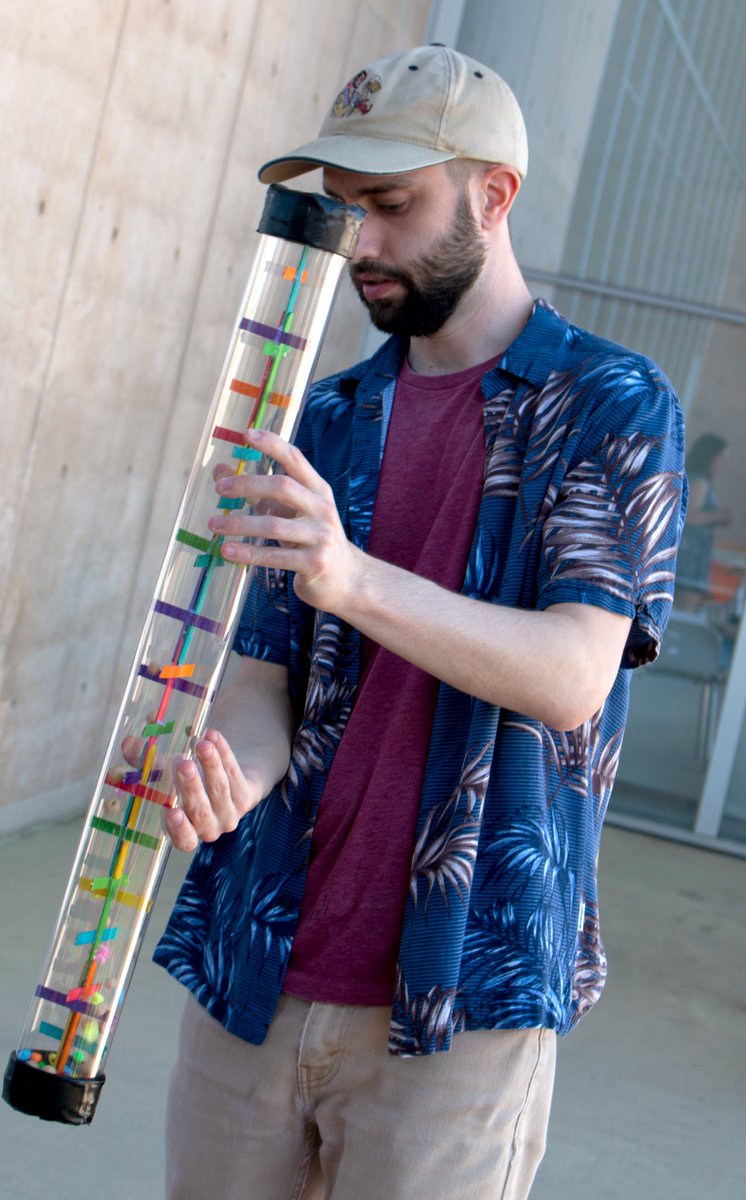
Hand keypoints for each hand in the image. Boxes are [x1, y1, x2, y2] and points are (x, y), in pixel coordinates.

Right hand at [122, 728, 264, 851]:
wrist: (230, 779)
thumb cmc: (190, 782)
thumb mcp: (166, 776)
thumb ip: (146, 763)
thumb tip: (127, 743)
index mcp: (188, 831)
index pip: (184, 840)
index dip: (179, 829)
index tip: (171, 812)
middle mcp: (211, 827)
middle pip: (201, 810)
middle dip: (191, 786)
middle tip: (183, 764)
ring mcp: (231, 813)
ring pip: (220, 789)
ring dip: (211, 765)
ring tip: (202, 743)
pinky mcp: (248, 796)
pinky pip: (235, 774)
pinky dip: (225, 754)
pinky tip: (214, 736)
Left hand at [207, 429, 363, 614]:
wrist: (346, 579)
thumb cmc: (311, 540)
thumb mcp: (291, 512)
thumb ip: (259, 493)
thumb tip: (221, 472)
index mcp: (318, 490)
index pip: (295, 459)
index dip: (272, 444)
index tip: (247, 434)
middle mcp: (322, 509)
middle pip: (282, 487)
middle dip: (247, 485)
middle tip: (220, 488)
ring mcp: (321, 537)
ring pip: (274, 524)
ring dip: (239, 524)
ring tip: (213, 524)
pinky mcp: (315, 563)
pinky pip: (275, 555)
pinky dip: (248, 553)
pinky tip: (227, 551)